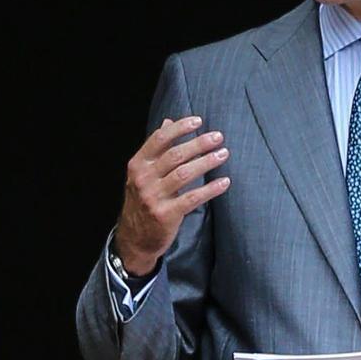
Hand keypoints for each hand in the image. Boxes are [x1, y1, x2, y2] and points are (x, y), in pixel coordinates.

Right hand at [114, 116, 230, 274]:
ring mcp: (153, 197)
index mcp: (137, 165)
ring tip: (224, 154)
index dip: (180, 128)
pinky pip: (193, 198)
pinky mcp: (166, 214)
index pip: (159, 140)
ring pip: (184, 174)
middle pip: (175, 155)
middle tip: (218, 137)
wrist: (135, 238)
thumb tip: (167, 122)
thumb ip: (156, 149)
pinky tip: (225, 182)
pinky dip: (210, 189)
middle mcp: (143, 179)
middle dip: (199, 143)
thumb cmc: (143, 201)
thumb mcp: (143, 174)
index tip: (198, 121)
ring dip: (207, 162)